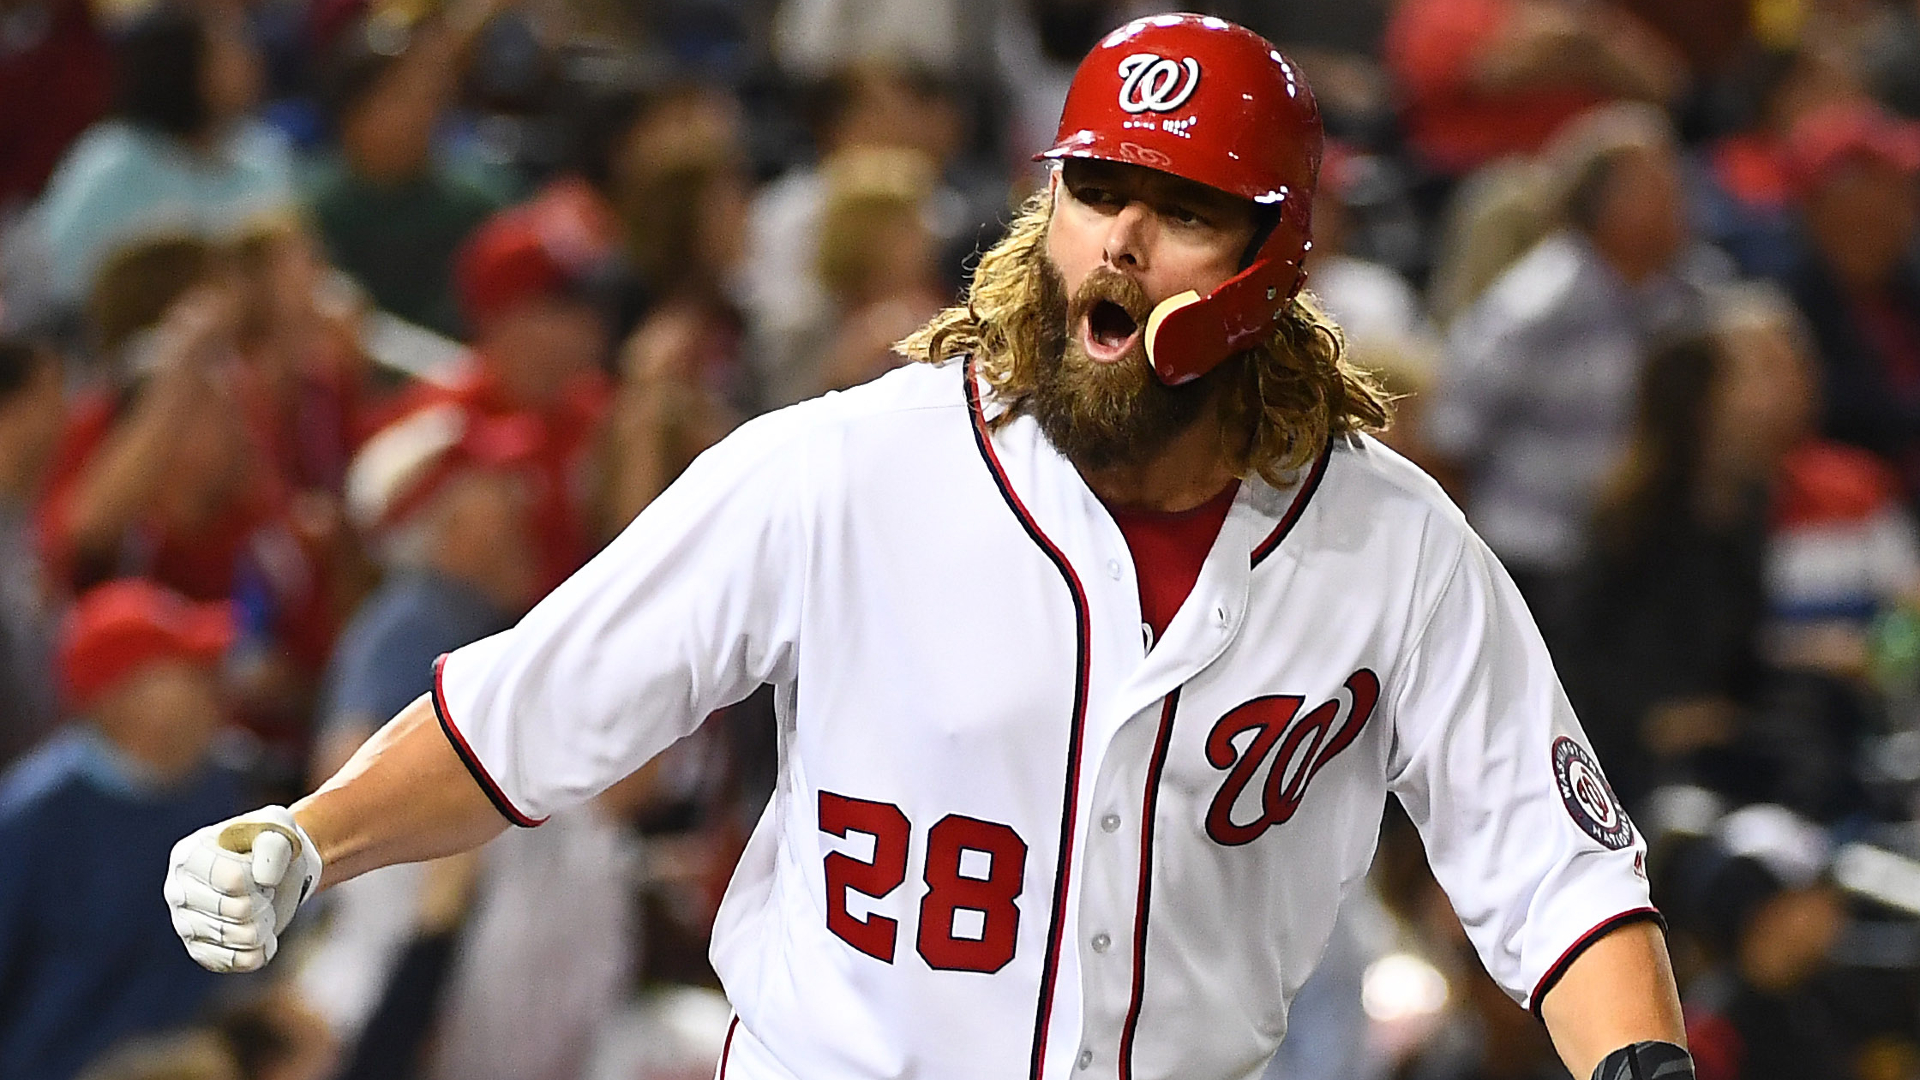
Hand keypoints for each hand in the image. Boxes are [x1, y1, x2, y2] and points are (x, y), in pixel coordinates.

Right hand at [164, 806, 322, 971]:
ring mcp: (185, 924)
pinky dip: (263, 948)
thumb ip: (274, 843)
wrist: (273, 872)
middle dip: (265, 900)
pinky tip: (260, 932)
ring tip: (261, 908)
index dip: (262, 878)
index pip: (234, 879)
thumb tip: (264, 879)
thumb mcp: (278, 827)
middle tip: (265, 890)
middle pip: (238, 910)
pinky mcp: (200, 951)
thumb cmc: (272, 845)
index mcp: (189, 855)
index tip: (262, 869)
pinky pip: (241, 961)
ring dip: (266, 923)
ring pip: (242, 937)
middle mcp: (177, 891)